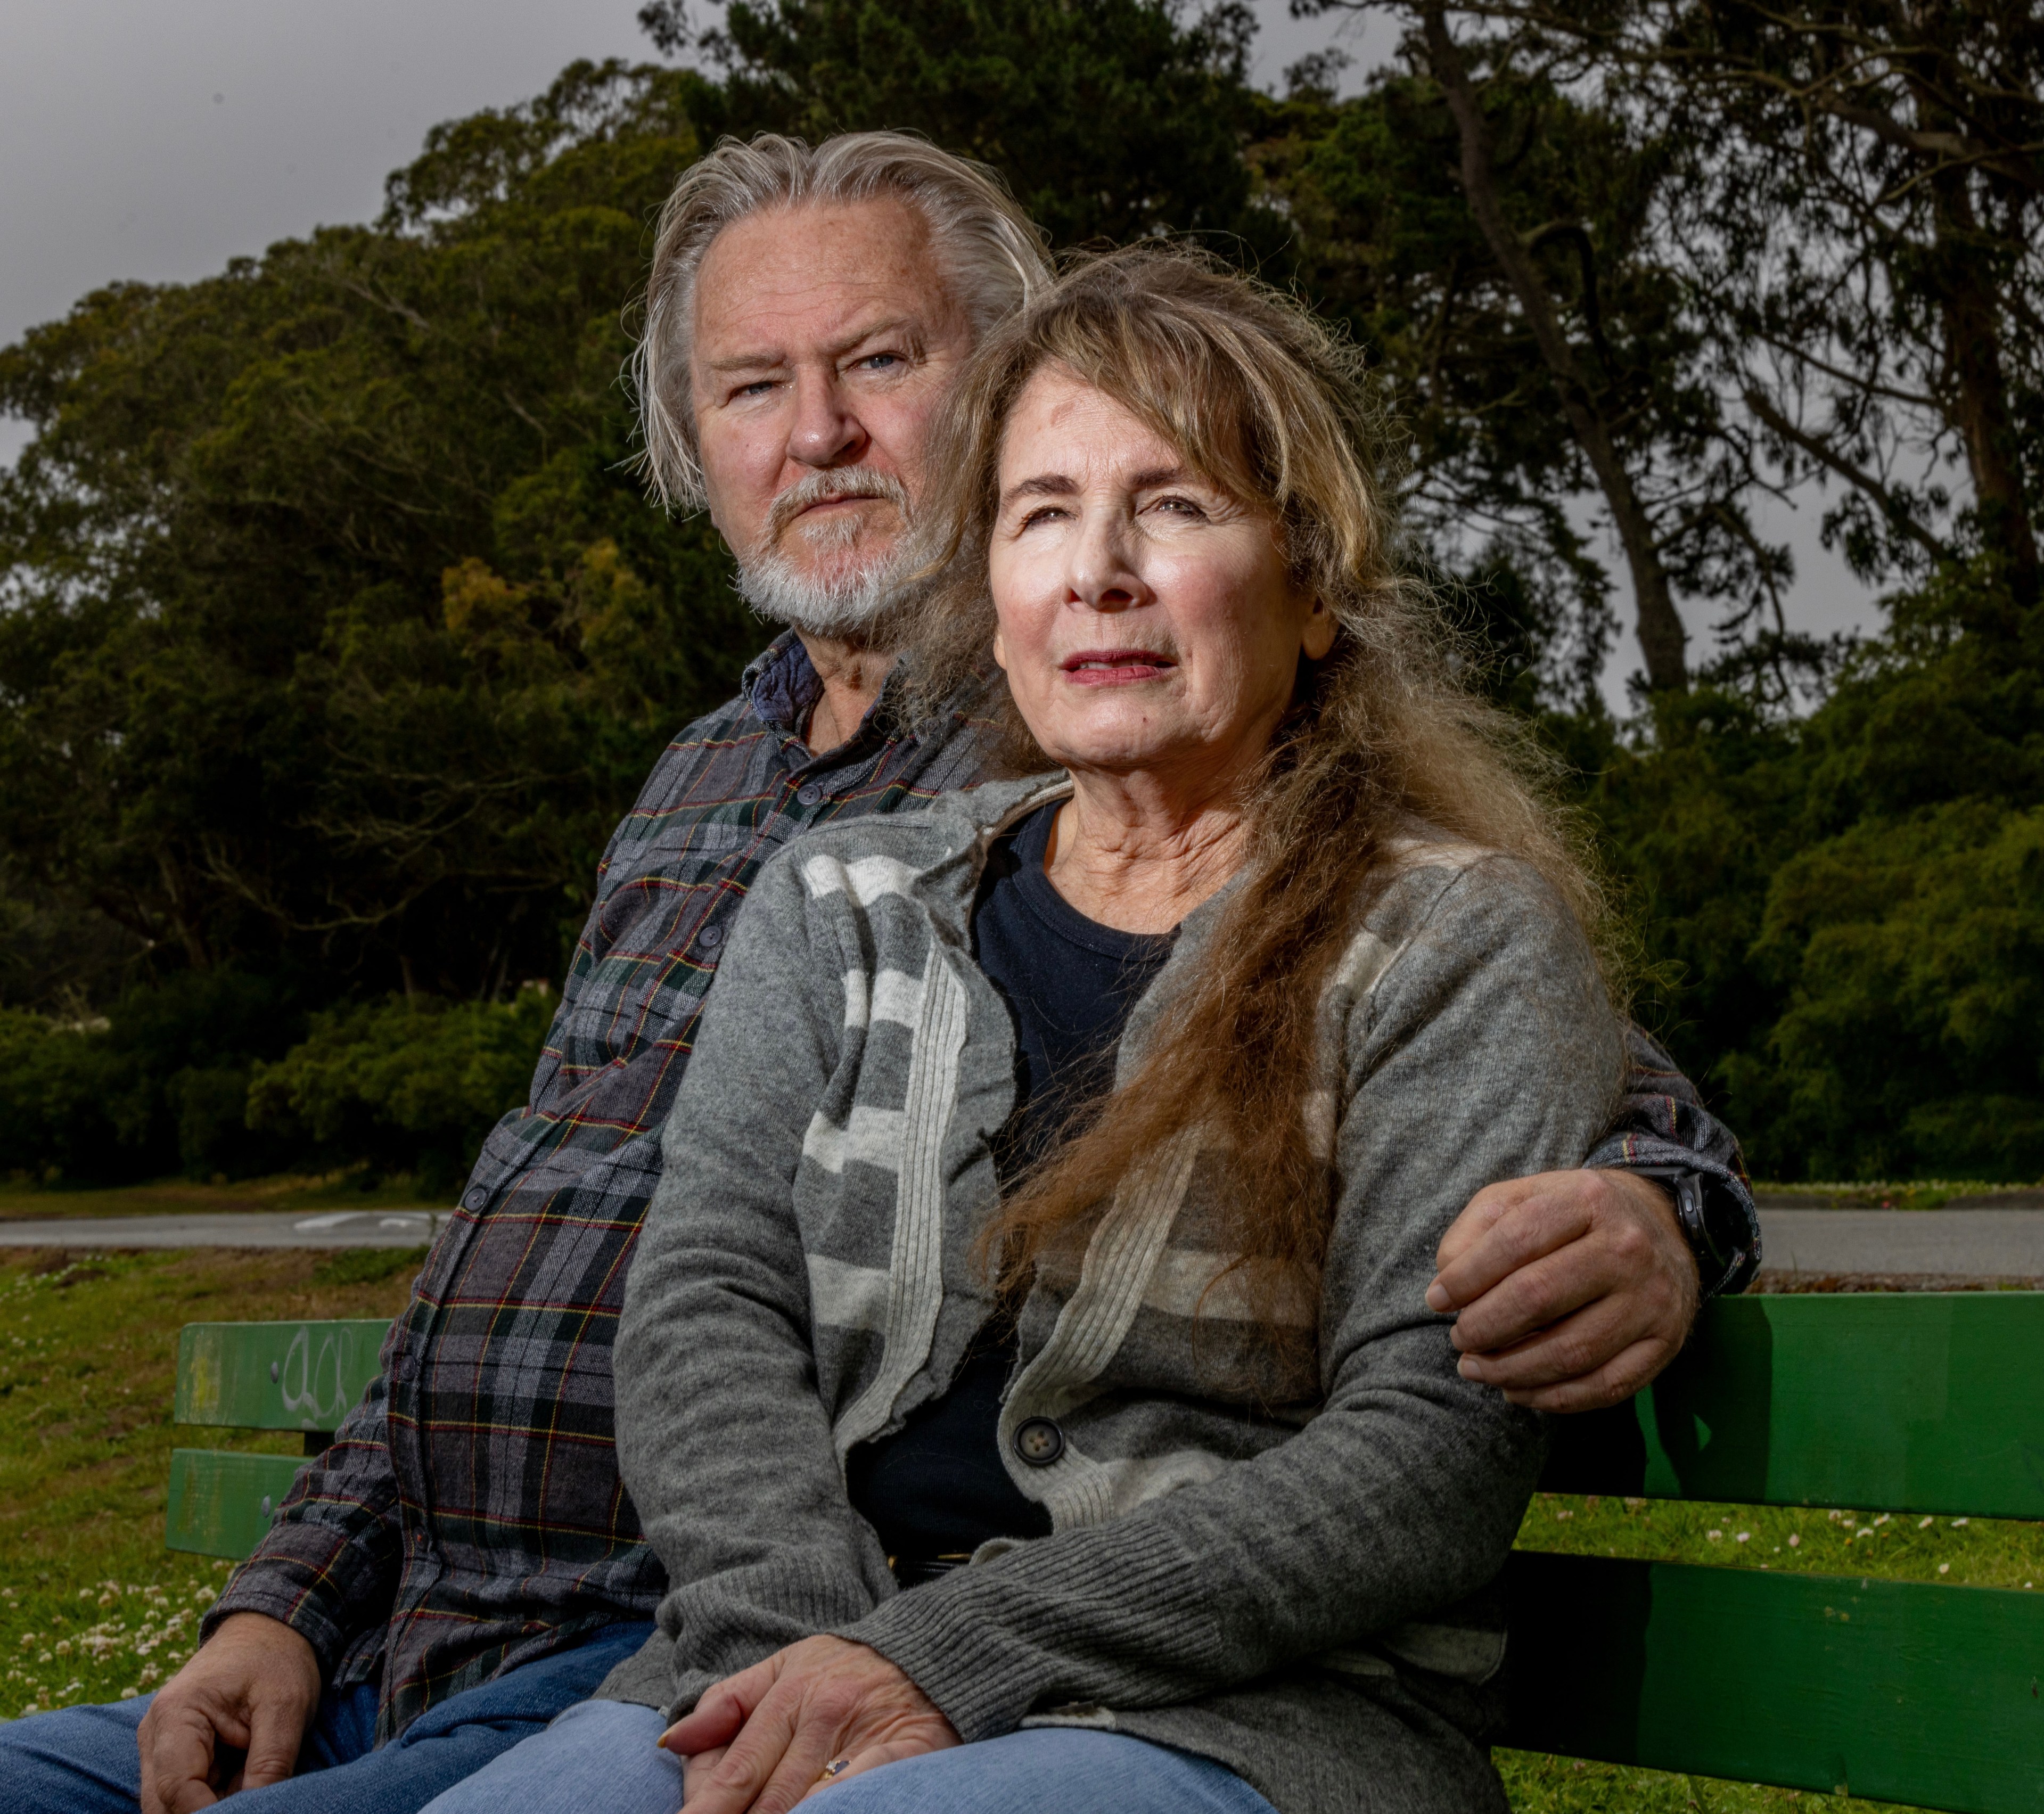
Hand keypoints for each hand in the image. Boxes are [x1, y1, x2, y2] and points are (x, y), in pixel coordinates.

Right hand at [137, 1611, 319, 1812]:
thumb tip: (258, 1812)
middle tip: (253, 1805)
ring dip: (212, 1805)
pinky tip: (245, 1782)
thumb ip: (271, 1762)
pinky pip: (186, 1792)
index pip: (177, 1789)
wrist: (268, 1629)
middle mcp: (155, 1734)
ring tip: (252, 1783)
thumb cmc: (277, 1659)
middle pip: (163, 1804)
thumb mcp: (287, 1704)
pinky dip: (214, 1797)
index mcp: (175, 1714)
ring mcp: (160, 1746)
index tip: (249, 1813)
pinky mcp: (174, 1755)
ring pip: (171, 1804)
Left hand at [659, 1635, 958, 1812]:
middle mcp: (822, 1713)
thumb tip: (670, 1743)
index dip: (706, 1809)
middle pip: (769, 1795)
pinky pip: (862, 1788)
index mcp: (787, 1693)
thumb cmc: (842, 1669)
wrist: (928, 1650)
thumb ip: (726, 1704)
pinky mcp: (904, 1751)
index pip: (737, 1768)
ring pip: (810, 1798)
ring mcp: (863, 1734)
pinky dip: (835, 1805)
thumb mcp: (782, 1669)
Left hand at [1426, 1169, 1699, 1412]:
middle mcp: (1627, 1247)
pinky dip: (1553, 1399)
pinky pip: (1605, 1387)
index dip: (1465, 1278)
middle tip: (1458, 1340)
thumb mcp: (1523, 1197)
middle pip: (1538, 1298)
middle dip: (1483, 1328)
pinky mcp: (1666, 1342)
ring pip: (1571, 1352)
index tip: (1436, 1300)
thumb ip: (1476, 1229)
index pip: (1513, 1243)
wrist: (1663, 1227)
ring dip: (1510, 1371)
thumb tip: (1445, 1281)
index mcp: (1586, 1200)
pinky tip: (1518, 1391)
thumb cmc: (1572, 1217)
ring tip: (1476, 1369)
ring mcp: (1652, 1298)